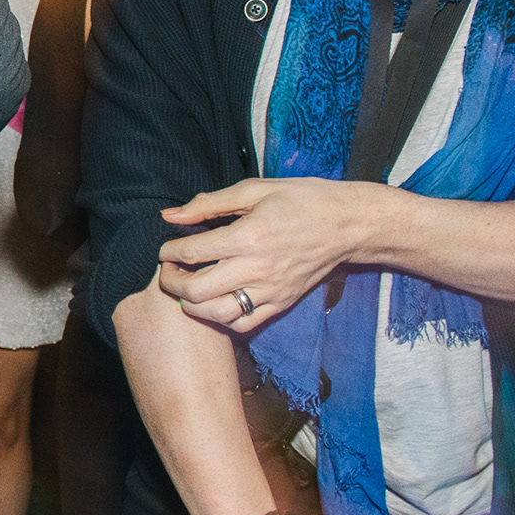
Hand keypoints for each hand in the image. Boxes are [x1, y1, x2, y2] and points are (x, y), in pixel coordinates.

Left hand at [158, 179, 379, 332]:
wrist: (348, 224)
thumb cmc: (302, 201)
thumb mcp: (255, 190)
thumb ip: (209, 204)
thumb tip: (170, 215)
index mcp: (248, 236)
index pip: (193, 252)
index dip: (169, 252)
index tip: (166, 249)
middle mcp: (257, 268)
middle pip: (197, 290)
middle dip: (171, 283)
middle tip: (168, 272)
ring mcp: (270, 291)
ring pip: (217, 314)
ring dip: (192, 306)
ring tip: (186, 290)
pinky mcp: (281, 304)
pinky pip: (244, 324)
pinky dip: (222, 319)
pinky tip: (215, 302)